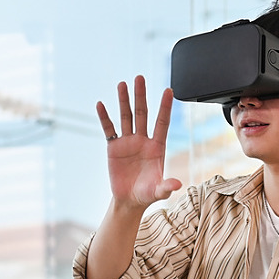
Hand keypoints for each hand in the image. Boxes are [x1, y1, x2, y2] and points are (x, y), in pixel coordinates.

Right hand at [95, 75, 181, 210]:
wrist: (129, 200)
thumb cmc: (146, 195)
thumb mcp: (158, 192)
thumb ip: (166, 187)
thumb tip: (177, 185)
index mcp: (157, 147)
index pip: (162, 123)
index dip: (165, 107)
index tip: (168, 90)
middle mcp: (143, 140)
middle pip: (143, 113)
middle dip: (141, 96)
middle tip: (140, 78)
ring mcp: (128, 142)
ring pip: (126, 117)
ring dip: (124, 101)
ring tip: (122, 84)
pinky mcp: (114, 147)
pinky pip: (109, 129)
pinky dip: (104, 117)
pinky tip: (101, 105)